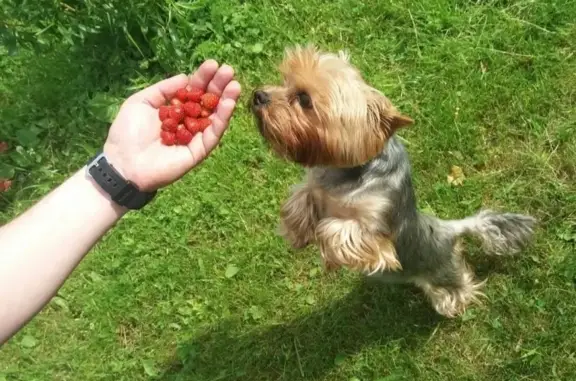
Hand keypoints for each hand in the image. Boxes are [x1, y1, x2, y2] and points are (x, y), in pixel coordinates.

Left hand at [103, 61, 240, 191]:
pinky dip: (222, 120)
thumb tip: (186, 77)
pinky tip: (228, 104)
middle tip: (229, 71)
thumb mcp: (142, 101)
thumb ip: (164, 89)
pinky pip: (212, 135)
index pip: (193, 91)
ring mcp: (194, 137)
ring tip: (235, 85)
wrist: (122, 162)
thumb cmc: (127, 132)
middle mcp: (187, 122)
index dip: (203, 78)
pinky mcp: (198, 152)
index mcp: (174, 109)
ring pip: (215, 118)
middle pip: (207, 102)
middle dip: (219, 86)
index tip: (213, 64)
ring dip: (227, 101)